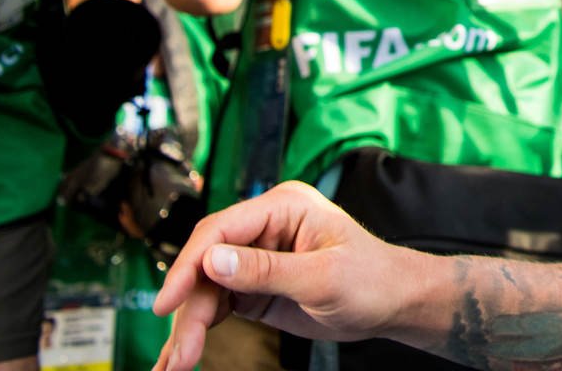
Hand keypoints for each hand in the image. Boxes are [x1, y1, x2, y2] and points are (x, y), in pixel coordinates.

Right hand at [153, 182, 407, 369]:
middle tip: (177, 354)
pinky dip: (200, 329)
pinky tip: (183, 354)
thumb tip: (212, 261)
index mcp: (284, 206)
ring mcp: (258, 256)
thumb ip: (267, 270)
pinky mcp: (256, 285)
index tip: (168, 303)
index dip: (189, 266)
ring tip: (175, 365)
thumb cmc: (372, 279)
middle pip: (206, 264)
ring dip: (190, 326)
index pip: (221, 230)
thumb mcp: (322, 277)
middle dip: (189, 309)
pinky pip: (218, 304)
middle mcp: (265, 226)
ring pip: (207, 289)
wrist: (394, 304)